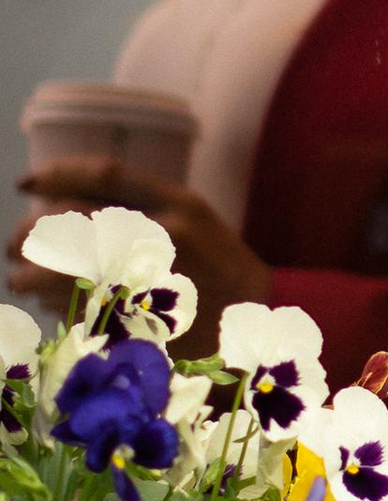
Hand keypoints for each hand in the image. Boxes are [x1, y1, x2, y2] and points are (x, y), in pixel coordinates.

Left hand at [13, 163, 272, 342]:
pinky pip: (76, 309)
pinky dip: (52, 305)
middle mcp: (163, 239)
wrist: (251, 326)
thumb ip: (145, 206)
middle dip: (31, 232)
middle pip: (75, 222)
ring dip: (29, 276)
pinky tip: (49, 304)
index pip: (106, 175)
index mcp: (181, 206)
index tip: (26, 182)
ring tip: (20, 280)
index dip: (58, 173)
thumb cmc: (220, 269)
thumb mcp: (197, 221)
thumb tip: (68, 204)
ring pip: (64, 271)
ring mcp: (148, 283)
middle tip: (15, 243)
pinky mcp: (137, 322)